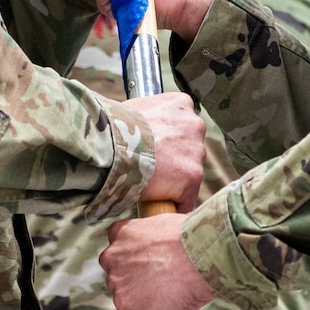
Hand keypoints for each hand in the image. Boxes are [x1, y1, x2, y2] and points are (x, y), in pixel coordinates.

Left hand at [100, 211, 215, 309]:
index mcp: (120, 233)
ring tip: (167, 304)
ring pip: (126, 303)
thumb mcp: (164, 226)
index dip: (134, 263)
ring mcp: (119, 286)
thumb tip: (163, 254)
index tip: (148, 269)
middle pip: (119, 278)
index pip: (118, 253)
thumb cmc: (193, 238)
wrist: (203, 254)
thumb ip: (153, 239)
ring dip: (143, 305)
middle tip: (160, 287)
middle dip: (135, 284)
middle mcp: (113, 258)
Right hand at [125, 92, 204, 211]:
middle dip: (175, 158)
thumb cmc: (114, 126)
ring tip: (151, 185)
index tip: (157, 148)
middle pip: (189, 147)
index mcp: (181, 104)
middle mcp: (195, 125)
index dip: (169, 138)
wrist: (113, 144)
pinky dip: (174, 202)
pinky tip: (160, 205)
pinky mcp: (193, 176)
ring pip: (189, 171)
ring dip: (175, 180)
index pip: (183, 123)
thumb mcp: (135, 108)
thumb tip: (140, 126)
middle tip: (152, 167)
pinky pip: (186, 197)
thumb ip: (148, 116)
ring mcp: (196, 151)